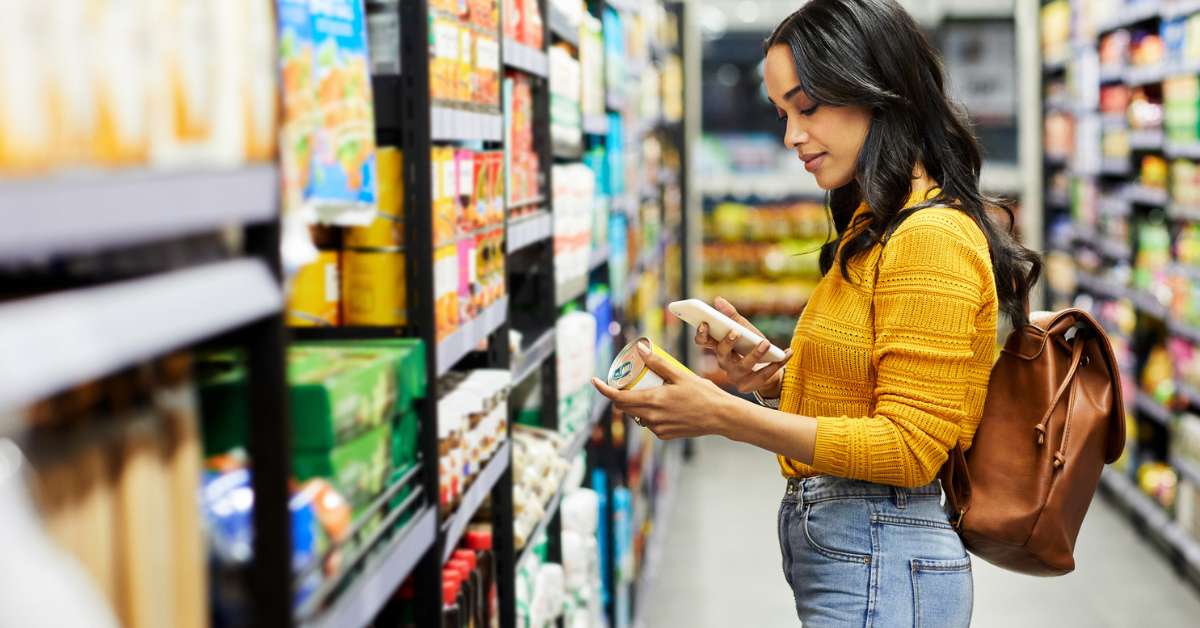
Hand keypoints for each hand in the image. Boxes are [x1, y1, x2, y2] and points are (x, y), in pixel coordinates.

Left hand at [591, 339, 731, 439]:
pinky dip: (650, 414)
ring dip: (637, 404)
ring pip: (637, 415)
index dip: (603, 390)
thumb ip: (658, 363)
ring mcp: (658, 428)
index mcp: (652, 401)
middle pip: (624, 407)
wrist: (720, 416)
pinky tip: (664, 405)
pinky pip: (650, 423)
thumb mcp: (680, 374)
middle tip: (629, 381)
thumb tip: (641, 349)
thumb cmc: (703, 393)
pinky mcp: (665, 435)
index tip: (595, 381)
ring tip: (651, 390)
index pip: (618, 398)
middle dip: (621, 394)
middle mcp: (651, 418)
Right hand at [694, 297, 791, 396]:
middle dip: (727, 343)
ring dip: (755, 354)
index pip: (703, 342)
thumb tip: (718, 299)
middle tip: (735, 331)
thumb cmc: (751, 346)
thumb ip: (732, 316)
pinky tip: (788, 352)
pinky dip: (777, 363)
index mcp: (719, 348)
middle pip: (721, 355)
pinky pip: (764, 375)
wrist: (768, 369)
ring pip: (743, 366)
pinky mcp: (750, 386)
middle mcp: (724, 364)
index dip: (701, 334)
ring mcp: (736, 377)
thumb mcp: (744, 329)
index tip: (704, 323)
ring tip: (765, 342)